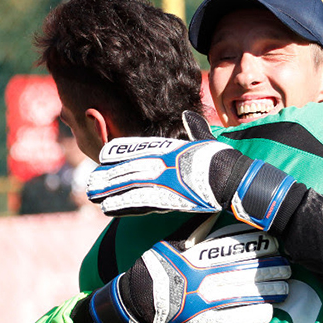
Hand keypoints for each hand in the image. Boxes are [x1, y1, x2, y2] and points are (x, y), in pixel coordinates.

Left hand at [87, 135, 226, 215]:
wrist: (232, 179)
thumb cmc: (223, 160)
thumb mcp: (207, 139)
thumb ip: (195, 128)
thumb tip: (188, 114)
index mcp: (169, 148)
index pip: (136, 148)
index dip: (118, 153)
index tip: (103, 157)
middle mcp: (161, 162)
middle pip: (127, 168)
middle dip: (107, 176)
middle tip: (90, 181)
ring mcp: (162, 181)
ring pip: (127, 185)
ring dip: (108, 190)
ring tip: (92, 194)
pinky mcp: (166, 199)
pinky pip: (138, 203)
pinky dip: (121, 205)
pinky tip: (107, 208)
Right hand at [88, 225, 290, 322]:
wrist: (133, 302)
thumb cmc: (154, 268)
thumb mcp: (172, 242)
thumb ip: (196, 230)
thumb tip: (215, 210)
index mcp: (195, 256)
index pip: (232, 248)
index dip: (257, 246)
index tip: (275, 243)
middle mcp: (201, 277)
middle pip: (243, 271)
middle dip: (269, 268)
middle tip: (289, 266)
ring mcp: (202, 300)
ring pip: (243, 294)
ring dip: (267, 291)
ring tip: (286, 288)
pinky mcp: (201, 321)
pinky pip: (231, 318)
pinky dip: (250, 314)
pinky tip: (268, 311)